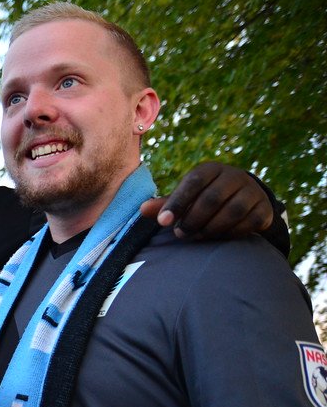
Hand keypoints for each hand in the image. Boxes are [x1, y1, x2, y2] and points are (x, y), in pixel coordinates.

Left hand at [139, 162, 271, 239]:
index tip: (163, 222)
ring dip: (211, 228)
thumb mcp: (185, 198)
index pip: (193, 182)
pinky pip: (248, 223)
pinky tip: (217, 237)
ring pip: (233, 211)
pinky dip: (230, 233)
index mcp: (210, 170)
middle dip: (193, 219)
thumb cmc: (203, 198)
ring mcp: (252, 191)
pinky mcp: (263, 208)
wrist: (242, 199)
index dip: (177, 203)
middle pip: (212, 198)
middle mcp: (234, 176)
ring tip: (196, 236)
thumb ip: (166, 204)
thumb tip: (142, 209)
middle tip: (179, 234)